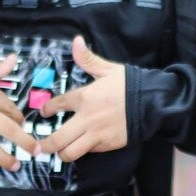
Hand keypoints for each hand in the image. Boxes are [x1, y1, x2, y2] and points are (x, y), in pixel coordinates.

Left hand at [35, 35, 126, 161]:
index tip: (44, 113)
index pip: (57, 105)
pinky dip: (83, 151)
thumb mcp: (108, 69)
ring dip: (62, 153)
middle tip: (42, 146)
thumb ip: (89, 59)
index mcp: (84, 97)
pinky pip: (88, 152)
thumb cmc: (130, 86)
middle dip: (46, 144)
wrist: (153, 103)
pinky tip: (82, 146)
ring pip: (70, 152)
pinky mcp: (106, 145)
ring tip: (60, 151)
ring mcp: (96, 134)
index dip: (47, 110)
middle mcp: (86, 118)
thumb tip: (76, 41)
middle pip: (57, 138)